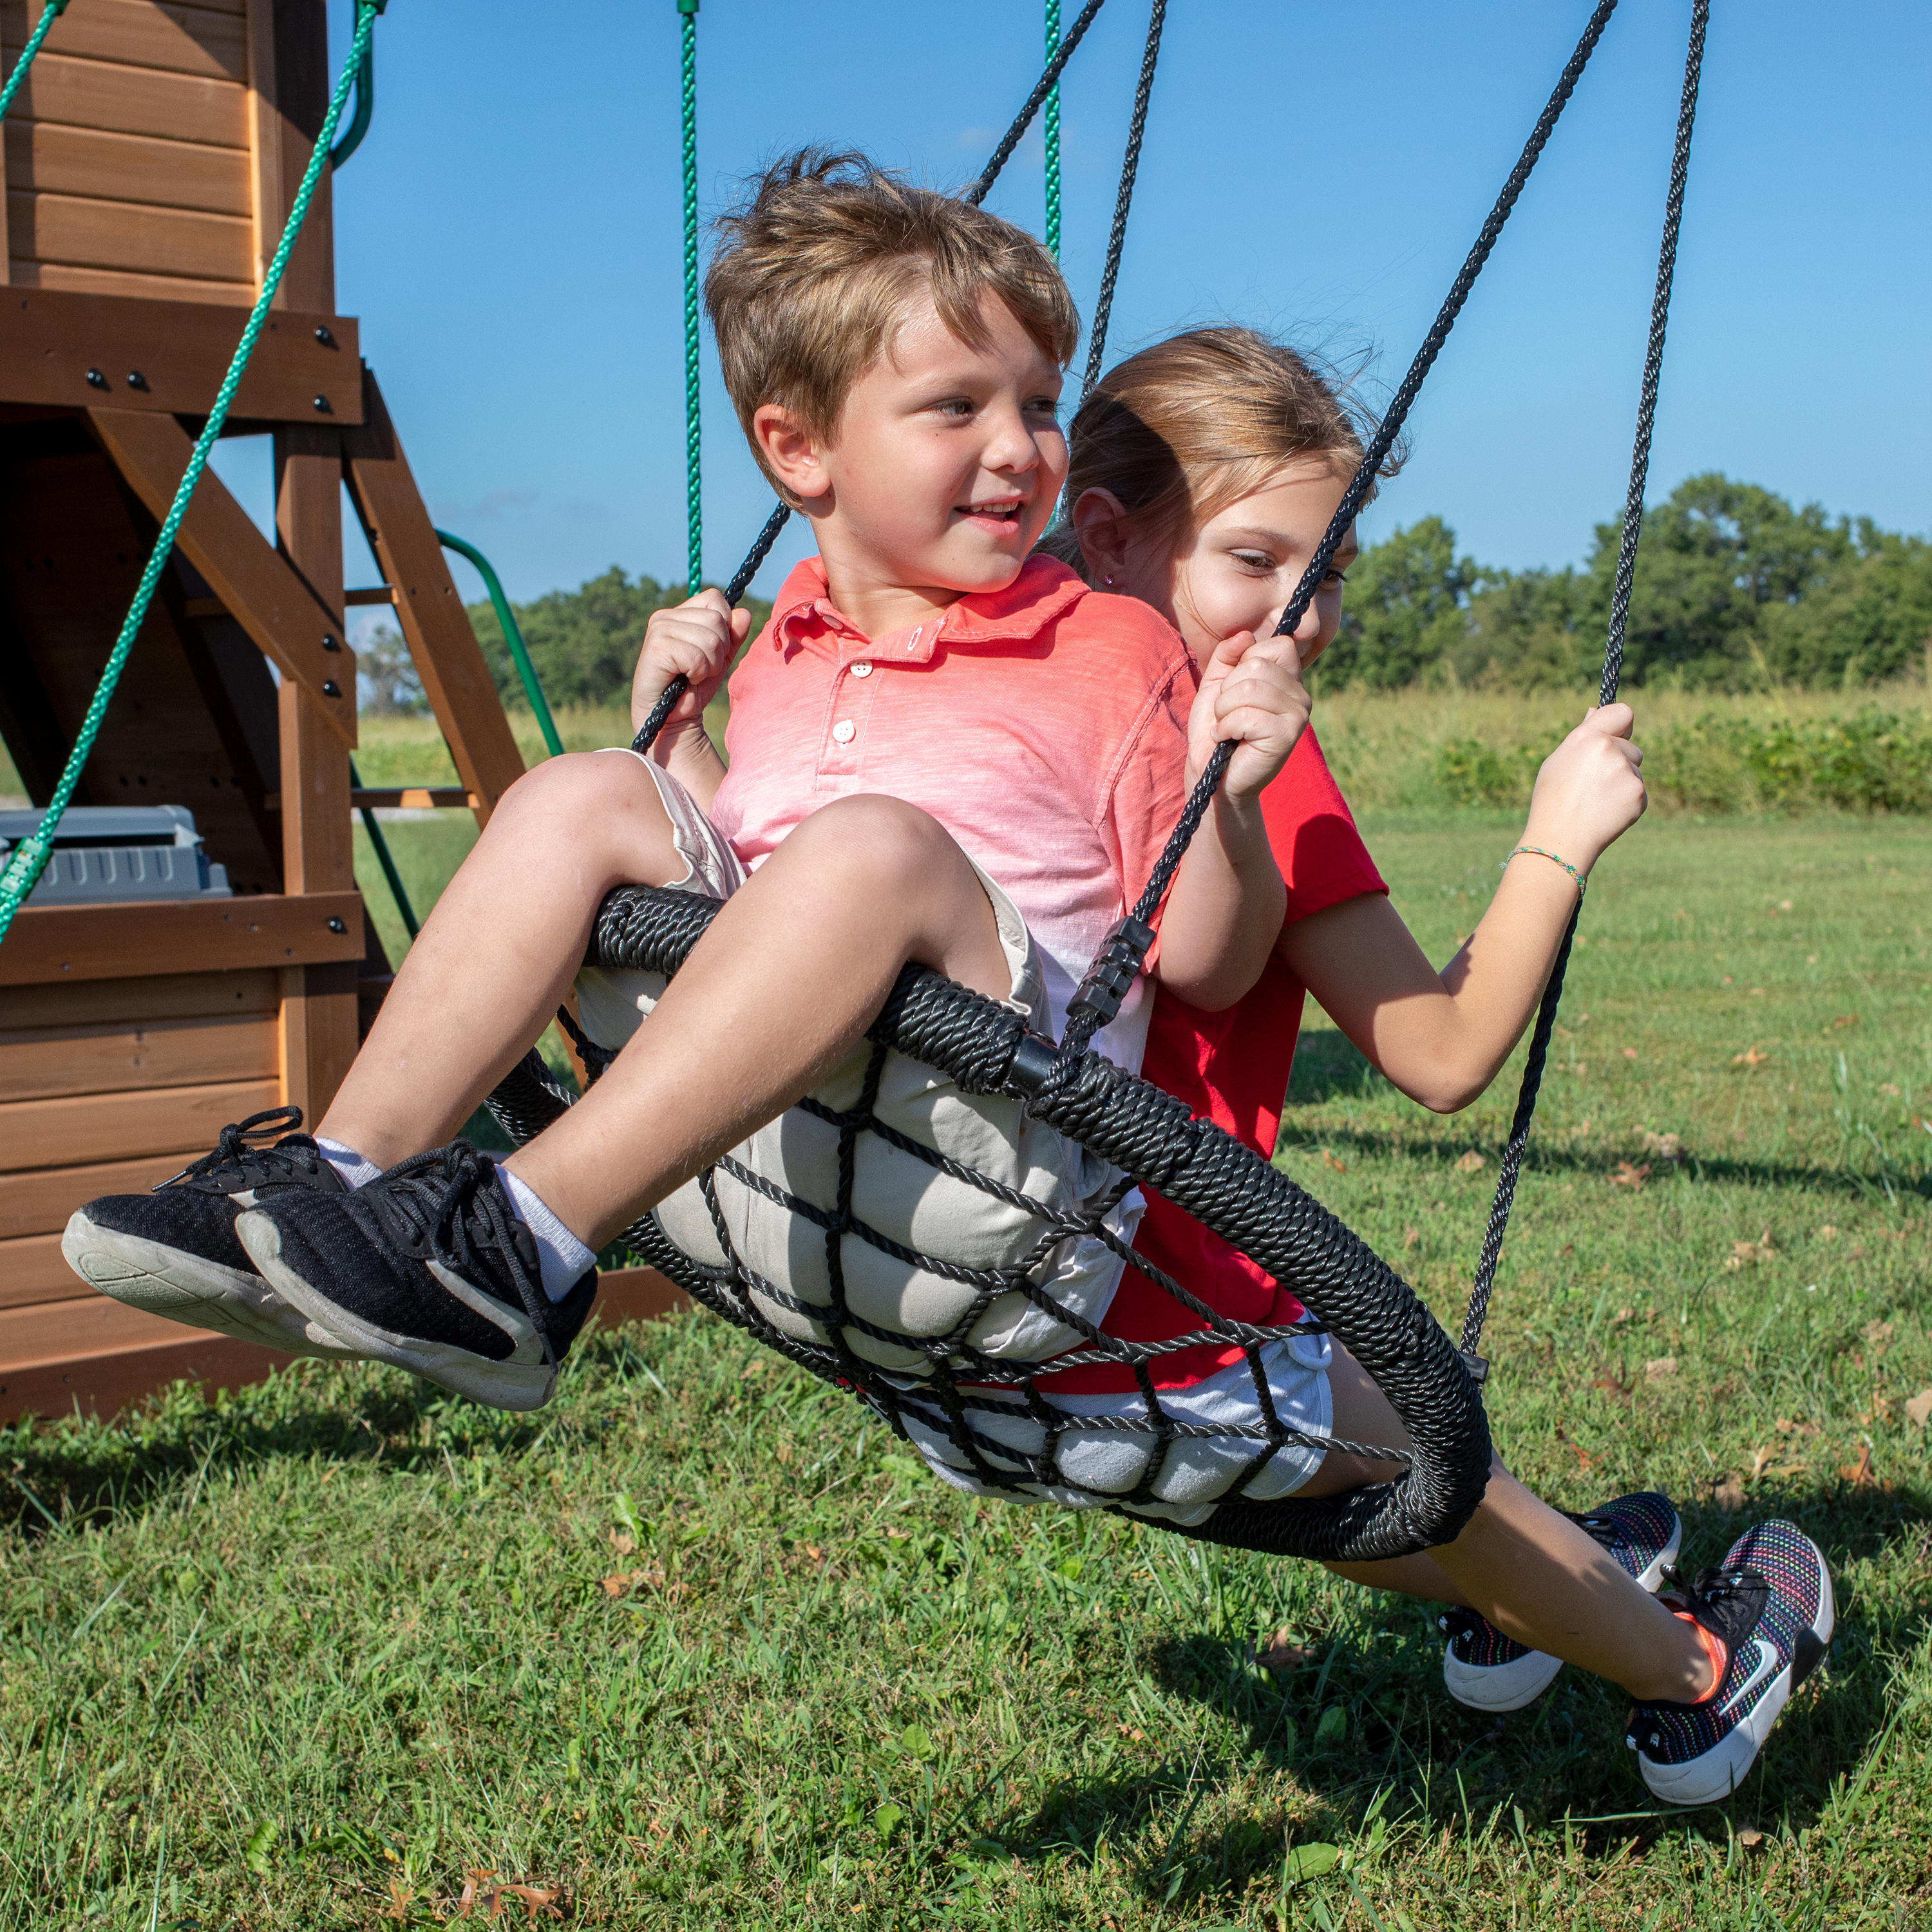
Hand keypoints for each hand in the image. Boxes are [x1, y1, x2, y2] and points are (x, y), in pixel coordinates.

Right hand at [630, 589, 750, 745]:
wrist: (673, 720)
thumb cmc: (694, 688)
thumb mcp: (720, 658)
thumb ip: (733, 635)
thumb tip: (744, 613)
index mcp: (679, 614)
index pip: (716, 599)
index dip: (725, 628)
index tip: (711, 653)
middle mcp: (665, 616)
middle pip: (717, 618)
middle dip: (719, 650)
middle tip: (702, 669)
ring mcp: (658, 630)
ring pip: (710, 637)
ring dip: (710, 664)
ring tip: (694, 676)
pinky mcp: (656, 648)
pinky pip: (697, 656)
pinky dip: (699, 673)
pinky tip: (686, 680)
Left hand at [1186, 630, 1310, 799]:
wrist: (1214, 777)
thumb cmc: (1217, 731)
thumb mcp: (1216, 685)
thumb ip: (1228, 655)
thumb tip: (1245, 635)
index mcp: (1289, 680)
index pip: (1279, 644)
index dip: (1246, 661)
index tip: (1236, 689)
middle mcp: (1300, 695)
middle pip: (1257, 664)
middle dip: (1228, 690)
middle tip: (1227, 714)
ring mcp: (1298, 715)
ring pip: (1249, 688)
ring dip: (1224, 710)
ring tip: (1227, 727)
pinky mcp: (1287, 736)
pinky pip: (1247, 715)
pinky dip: (1226, 728)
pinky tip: (1229, 740)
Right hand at [1522, 704, 1646, 873]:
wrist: (1560, 840)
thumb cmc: (1552, 800)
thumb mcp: (1558, 762)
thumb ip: (1583, 735)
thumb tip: (1595, 710)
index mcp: (1587, 738)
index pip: (1623, 712)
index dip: (1621, 724)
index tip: (1617, 734)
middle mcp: (1610, 750)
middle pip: (1631, 747)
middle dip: (1619, 760)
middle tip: (1592, 784)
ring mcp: (1627, 773)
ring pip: (1634, 771)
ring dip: (1622, 782)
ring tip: (1596, 801)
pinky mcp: (1639, 795)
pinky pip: (1638, 792)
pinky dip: (1626, 801)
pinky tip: (1606, 812)